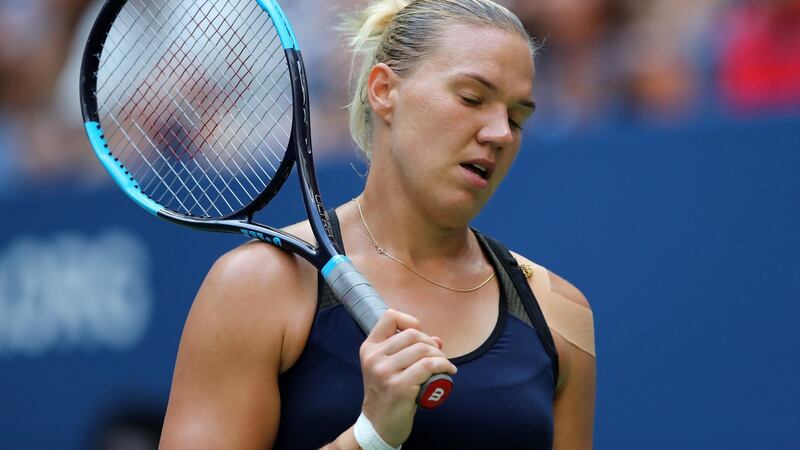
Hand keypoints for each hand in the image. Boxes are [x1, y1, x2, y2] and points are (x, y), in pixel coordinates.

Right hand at [358, 309, 457, 446]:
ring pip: (423, 350)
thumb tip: (438, 340)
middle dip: (431, 343)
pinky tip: (448, 372)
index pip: (389, 317)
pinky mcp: (398, 387)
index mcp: (369, 348)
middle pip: (412, 334)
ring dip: (440, 357)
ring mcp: (384, 372)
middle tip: (438, 356)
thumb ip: (409, 350)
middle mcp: (374, 357)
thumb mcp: (390, 367)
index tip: (420, 337)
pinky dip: (444, 366)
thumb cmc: (388, 392)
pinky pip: (428, 366)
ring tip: (444, 365)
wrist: (380, 424)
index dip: (410, 322)